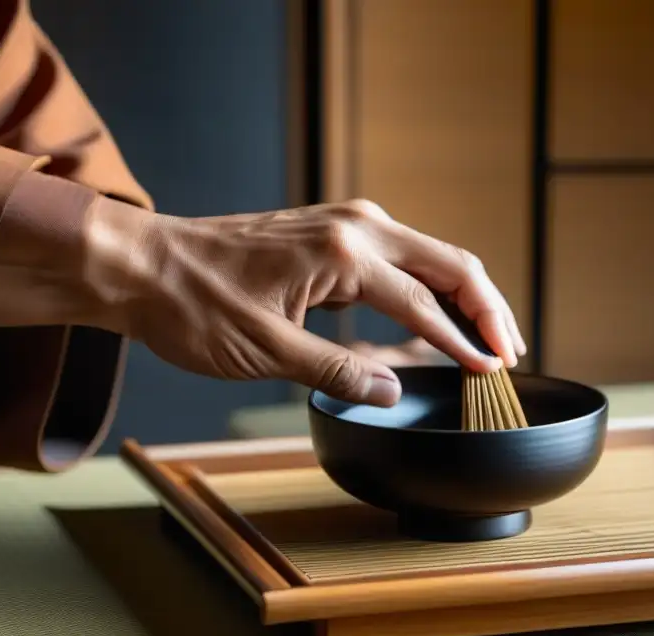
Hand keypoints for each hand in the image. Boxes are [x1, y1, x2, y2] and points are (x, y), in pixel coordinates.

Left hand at [88, 198, 526, 405]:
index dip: (465, 344)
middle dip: (487, 308)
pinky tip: (437, 317)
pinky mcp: (331, 234)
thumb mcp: (267, 352)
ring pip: (429, 256)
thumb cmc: (192, 305)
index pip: (426, 304)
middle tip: (512, 352)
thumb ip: (339, 372)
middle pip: (448, 264)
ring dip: (463, 295)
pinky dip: (428, 288)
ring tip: (490, 337)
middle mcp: (355, 227)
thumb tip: (392, 393)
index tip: (495, 372)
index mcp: (345, 254)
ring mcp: (344, 224)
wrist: (141, 266)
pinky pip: (399, 259)